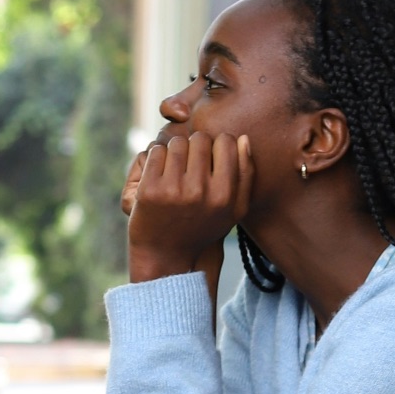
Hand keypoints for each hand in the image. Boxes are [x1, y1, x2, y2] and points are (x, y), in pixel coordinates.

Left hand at [126, 132, 253, 282]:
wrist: (166, 254)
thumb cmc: (203, 227)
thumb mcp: (233, 209)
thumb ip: (245, 174)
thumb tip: (243, 139)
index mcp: (224, 195)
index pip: (226, 141)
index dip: (217, 145)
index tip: (210, 158)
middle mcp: (199, 192)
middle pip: (200, 139)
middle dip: (195, 145)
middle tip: (190, 162)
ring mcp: (173, 190)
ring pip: (177, 142)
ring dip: (175, 150)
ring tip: (175, 168)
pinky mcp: (149, 190)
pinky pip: (156, 152)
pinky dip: (157, 157)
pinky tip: (160, 173)